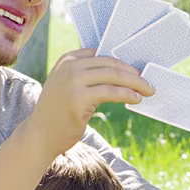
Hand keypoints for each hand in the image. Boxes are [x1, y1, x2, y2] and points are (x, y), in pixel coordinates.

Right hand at [29, 49, 155, 151]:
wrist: (40, 135)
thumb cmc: (59, 112)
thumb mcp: (69, 85)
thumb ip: (88, 75)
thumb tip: (122, 72)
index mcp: (68, 59)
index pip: (103, 54)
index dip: (123, 62)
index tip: (138, 71)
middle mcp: (69, 66)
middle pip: (111, 64)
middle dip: (133, 73)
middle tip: (148, 82)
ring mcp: (72, 80)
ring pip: (113, 76)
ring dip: (135, 83)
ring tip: (148, 91)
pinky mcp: (78, 97)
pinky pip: (110, 92)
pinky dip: (127, 94)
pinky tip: (136, 99)